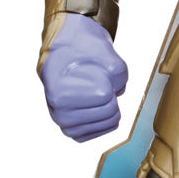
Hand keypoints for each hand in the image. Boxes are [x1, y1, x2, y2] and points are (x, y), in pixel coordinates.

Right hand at [39, 13, 127, 141]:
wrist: (64, 50)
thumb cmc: (80, 47)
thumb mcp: (102, 49)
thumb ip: (118, 71)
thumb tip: (119, 91)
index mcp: (61, 94)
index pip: (105, 94)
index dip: (107, 79)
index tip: (92, 69)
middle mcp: (59, 113)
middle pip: (110, 111)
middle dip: (110, 93)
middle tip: (96, 79)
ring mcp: (65, 124)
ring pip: (109, 122)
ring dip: (109, 104)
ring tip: (94, 89)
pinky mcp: (74, 130)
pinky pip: (103, 130)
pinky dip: (106, 117)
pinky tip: (98, 103)